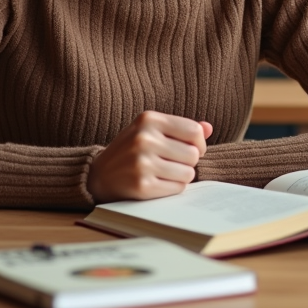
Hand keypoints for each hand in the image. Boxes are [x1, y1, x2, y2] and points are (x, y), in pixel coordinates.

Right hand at [87, 111, 212, 202]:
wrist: (99, 174)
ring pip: (189, 173)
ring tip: (165, 173)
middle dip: (188, 161)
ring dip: (182, 176)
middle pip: (193, 154)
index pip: (194, 131)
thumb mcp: (151, 130)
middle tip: (172, 163)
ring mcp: (142, 163)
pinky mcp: (142, 185)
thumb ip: (181, 128)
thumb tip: (208, 127)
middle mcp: (144, 139)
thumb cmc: (132, 150)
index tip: (192, 149)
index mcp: (148, 119)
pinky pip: (178, 188)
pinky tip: (158, 183)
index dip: (199, 143)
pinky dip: (173, 188)